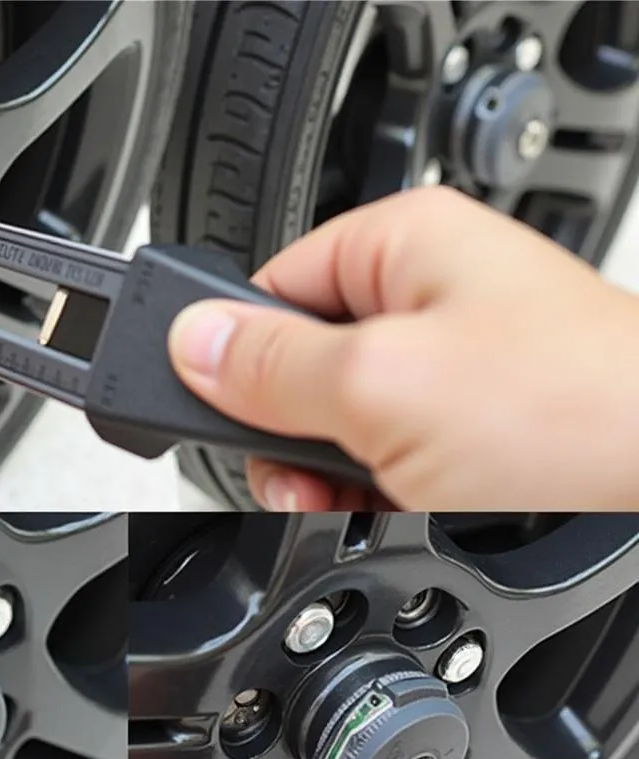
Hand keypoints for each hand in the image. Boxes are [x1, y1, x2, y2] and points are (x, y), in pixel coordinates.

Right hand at [168, 187, 638, 510]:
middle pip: (296, 364)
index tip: (230, 414)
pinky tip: (388, 506)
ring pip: (336, 421)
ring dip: (328, 470)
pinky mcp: (467, 424)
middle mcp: (422, 296)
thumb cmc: (575, 412)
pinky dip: (372, 489)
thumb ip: (274, 367)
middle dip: (288, 432)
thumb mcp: (384, 385)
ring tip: (355, 494)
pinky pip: (382, 453)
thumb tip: (193, 343)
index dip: (238, 359)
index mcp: (400, 243)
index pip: (267, 289)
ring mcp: (447, 364)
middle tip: (306, 470)